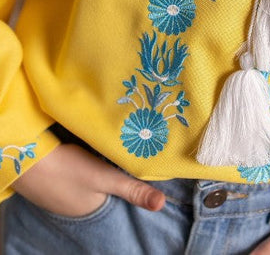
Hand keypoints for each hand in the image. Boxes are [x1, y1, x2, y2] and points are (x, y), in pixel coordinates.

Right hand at [12, 143, 164, 216]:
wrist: (25, 158)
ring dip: (96, 163)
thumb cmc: (66, 170)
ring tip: (108, 145)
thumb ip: (132, 189)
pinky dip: (81, 160)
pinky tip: (84, 147)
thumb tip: (162, 204)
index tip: (138, 162)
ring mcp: (62, 191)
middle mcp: (77, 204)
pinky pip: (74, 170)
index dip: (127, 180)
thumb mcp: (103, 177)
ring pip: (89, 176)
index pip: (118, 196)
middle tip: (124, 148)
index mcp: (92, 208)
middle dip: (112, 169)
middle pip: (103, 185)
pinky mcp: (53, 176)